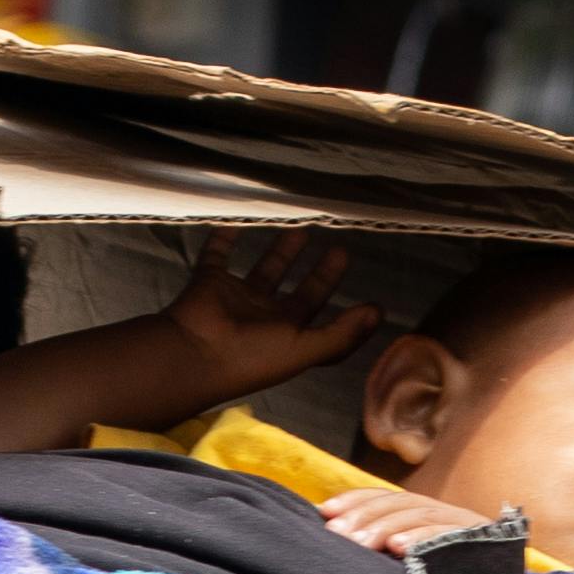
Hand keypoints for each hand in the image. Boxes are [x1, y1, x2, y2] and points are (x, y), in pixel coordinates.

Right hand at [166, 227, 375, 400]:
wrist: (195, 354)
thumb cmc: (252, 356)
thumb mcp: (304, 349)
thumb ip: (341, 333)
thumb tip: (378, 312)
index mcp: (287, 335)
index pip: (318, 311)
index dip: (335, 293)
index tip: (350, 267)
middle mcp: (265, 317)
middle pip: (296, 289)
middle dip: (316, 271)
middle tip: (336, 244)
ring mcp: (237, 298)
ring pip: (263, 268)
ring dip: (280, 249)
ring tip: (300, 224)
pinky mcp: (210, 281)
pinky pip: (218, 254)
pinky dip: (226, 236)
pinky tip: (240, 217)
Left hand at [314, 476, 481, 560]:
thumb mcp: (410, 571)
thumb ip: (384, 551)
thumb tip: (334, 535)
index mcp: (428, 516)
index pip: (387, 497)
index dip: (356, 500)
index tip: (324, 511)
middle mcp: (446, 514)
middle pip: (401, 503)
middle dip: (365, 516)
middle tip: (336, 535)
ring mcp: (466, 527)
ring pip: (421, 514)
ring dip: (387, 527)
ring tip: (361, 544)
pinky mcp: (483, 544)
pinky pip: (450, 536)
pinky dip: (424, 539)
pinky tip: (400, 548)